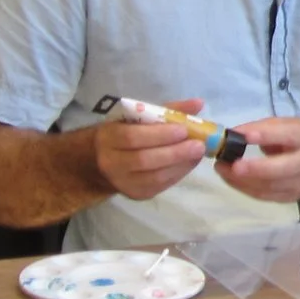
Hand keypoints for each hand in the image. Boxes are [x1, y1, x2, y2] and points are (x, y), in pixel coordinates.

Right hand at [94, 98, 209, 201]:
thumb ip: (166, 110)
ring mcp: (123, 182)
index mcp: (108, 138)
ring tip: (198, 154)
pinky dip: (178, 174)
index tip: (183, 130)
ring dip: (180, 165)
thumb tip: (198, 104)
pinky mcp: (135, 195)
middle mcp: (111, 163)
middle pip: (144, 159)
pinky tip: (189, 163)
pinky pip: (160, 185)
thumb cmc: (123, 133)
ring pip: (154, 177)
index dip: (159, 134)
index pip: (132, 137)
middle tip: (198, 145)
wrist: (100, 163)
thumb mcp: (137, 117)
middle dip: (175, 153)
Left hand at [217, 116, 299, 201]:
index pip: (287, 135)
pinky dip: (244, 188)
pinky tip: (231, 179)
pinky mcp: (290, 197)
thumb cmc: (297, 138)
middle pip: (280, 169)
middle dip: (254, 168)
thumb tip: (232, 135)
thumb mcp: (285, 125)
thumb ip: (260, 128)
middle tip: (231, 165)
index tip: (241, 136)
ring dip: (241, 180)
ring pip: (269, 186)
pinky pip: (264, 195)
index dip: (264, 136)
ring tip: (221, 169)